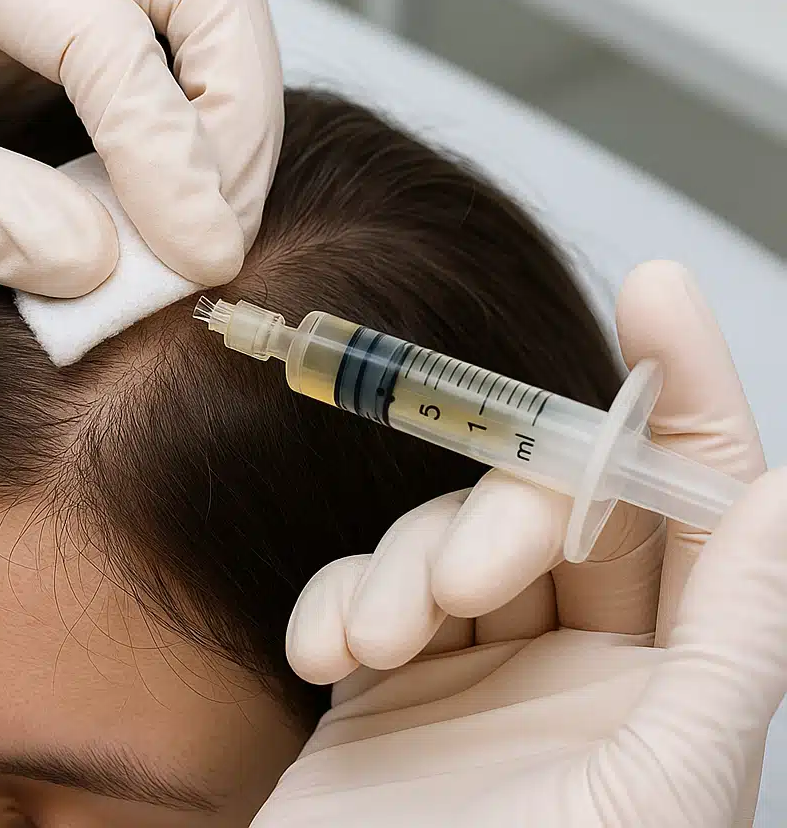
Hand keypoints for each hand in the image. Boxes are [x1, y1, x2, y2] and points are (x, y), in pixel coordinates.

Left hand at [0, 0, 281, 293]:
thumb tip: (104, 263)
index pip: (107, 29)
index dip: (167, 148)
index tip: (194, 257)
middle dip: (236, 113)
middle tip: (222, 233)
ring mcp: (58, 0)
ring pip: (209, 26)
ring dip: (232, 135)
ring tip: (205, 237)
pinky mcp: (74, 65)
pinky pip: (178, 88)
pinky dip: (198, 157)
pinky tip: (175, 225)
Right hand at [255, 261, 779, 826]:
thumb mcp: (666, 784)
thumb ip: (739, 641)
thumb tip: (780, 494)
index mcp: (671, 688)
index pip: (699, 503)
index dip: (684, 390)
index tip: (652, 290)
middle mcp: (579, 667)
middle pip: (558, 504)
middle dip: (514, 500)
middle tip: (480, 570)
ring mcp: (472, 669)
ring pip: (451, 534)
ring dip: (413, 564)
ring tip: (385, 640)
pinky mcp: (379, 683)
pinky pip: (360, 588)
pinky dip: (340, 601)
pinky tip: (327, 660)